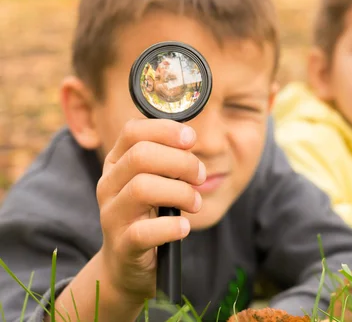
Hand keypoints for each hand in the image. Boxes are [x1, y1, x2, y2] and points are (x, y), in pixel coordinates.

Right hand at [95, 119, 204, 302]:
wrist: (127, 265)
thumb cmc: (149, 215)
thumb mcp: (156, 181)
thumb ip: (167, 159)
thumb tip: (189, 138)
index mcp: (116, 163)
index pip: (132, 132)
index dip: (165, 130)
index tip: (191, 139)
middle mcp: (108, 185)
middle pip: (140, 156)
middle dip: (180, 162)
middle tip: (200, 176)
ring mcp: (112, 216)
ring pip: (142, 188)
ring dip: (181, 192)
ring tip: (195, 203)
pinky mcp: (123, 245)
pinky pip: (144, 231)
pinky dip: (171, 227)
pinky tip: (184, 227)